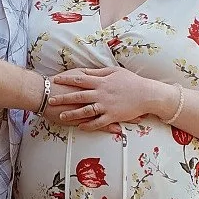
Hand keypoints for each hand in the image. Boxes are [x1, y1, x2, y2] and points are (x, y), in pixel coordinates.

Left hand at [48, 66, 167, 129]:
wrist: (147, 93)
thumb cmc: (132, 81)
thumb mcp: (115, 71)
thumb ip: (99, 72)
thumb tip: (85, 71)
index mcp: (101, 82)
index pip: (80, 79)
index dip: (66, 79)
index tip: (55, 80)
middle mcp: (101, 94)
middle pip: (78, 95)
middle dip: (63, 98)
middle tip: (51, 100)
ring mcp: (106, 106)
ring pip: (85, 111)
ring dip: (72, 114)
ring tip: (62, 116)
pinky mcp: (112, 116)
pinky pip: (98, 122)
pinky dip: (88, 125)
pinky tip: (80, 127)